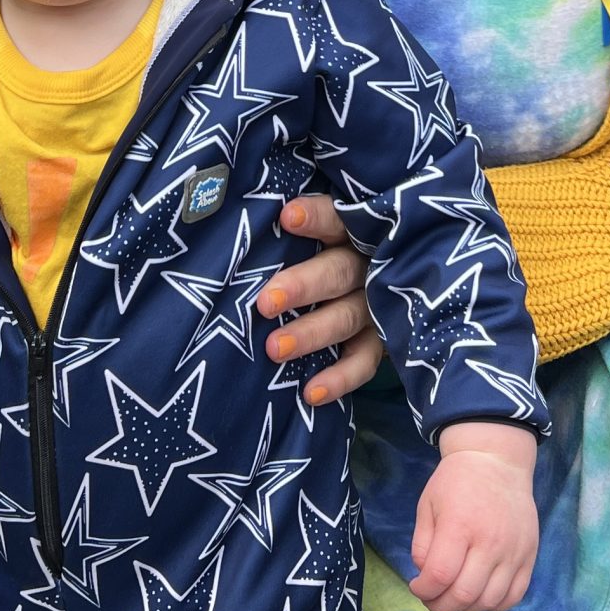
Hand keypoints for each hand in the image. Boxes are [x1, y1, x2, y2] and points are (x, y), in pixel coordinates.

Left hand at [256, 195, 382, 407]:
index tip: (287, 218)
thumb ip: (287, 234)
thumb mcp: (317, 237)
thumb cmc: (324, 252)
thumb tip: (227, 229)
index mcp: (352, 231)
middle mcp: (368, 265)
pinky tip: (311, 392)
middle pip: (340, 272)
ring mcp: (378, 304)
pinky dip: (340, 378)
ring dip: (312, 333)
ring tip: (274, 349)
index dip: (316, 217)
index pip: (337, 218)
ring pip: (348, 317)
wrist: (380, 284)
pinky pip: (365, 362)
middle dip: (304, 287)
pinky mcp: (382, 339)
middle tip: (265, 303)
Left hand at [408, 423, 539, 610]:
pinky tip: (481, 595)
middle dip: (441, 606)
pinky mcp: (529, 556)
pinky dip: (495, 605)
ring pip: (489, 601)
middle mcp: (490, 543)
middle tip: (432, 599)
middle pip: (464, 595)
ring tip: (455, 595)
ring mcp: (514, 552)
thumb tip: (427, 579)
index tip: (417, 587)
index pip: (439, 576)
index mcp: (459, 526)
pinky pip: (514, 595)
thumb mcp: (427, 506)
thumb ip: (423, 546)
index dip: (423, 591)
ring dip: (467, 608)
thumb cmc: (456, 482)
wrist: (497, 461)